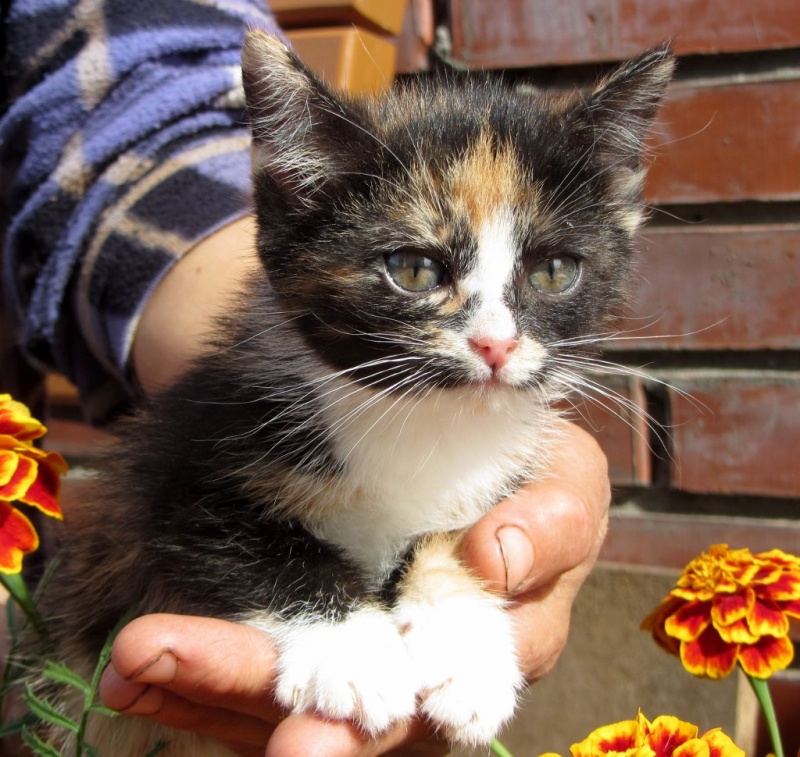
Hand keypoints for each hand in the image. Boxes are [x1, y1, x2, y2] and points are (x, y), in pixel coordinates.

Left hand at [99, 422, 609, 755]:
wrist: (491, 451)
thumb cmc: (537, 476)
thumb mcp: (568, 483)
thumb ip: (553, 523)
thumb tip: (496, 559)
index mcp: (499, 649)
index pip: (437, 698)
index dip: (372, 722)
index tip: (303, 737)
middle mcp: (426, 679)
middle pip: (343, 716)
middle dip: (253, 694)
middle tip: (156, 663)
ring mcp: (369, 665)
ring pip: (287, 701)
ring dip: (202, 679)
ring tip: (131, 657)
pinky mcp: (323, 643)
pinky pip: (262, 670)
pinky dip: (198, 670)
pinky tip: (137, 668)